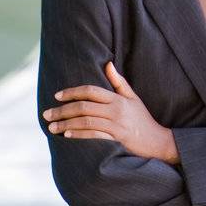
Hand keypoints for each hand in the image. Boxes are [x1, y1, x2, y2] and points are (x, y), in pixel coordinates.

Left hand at [42, 61, 178, 163]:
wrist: (158, 142)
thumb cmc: (143, 120)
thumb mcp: (133, 98)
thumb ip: (119, 82)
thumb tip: (107, 64)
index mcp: (117, 99)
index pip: (90, 91)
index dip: (72, 92)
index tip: (57, 96)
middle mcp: (115, 110)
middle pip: (83, 106)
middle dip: (62, 110)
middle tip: (46, 114)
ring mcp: (116, 125)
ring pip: (86, 121)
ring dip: (66, 123)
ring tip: (52, 127)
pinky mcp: (117, 139)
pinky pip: (94, 135)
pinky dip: (79, 134)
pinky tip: (67, 134)